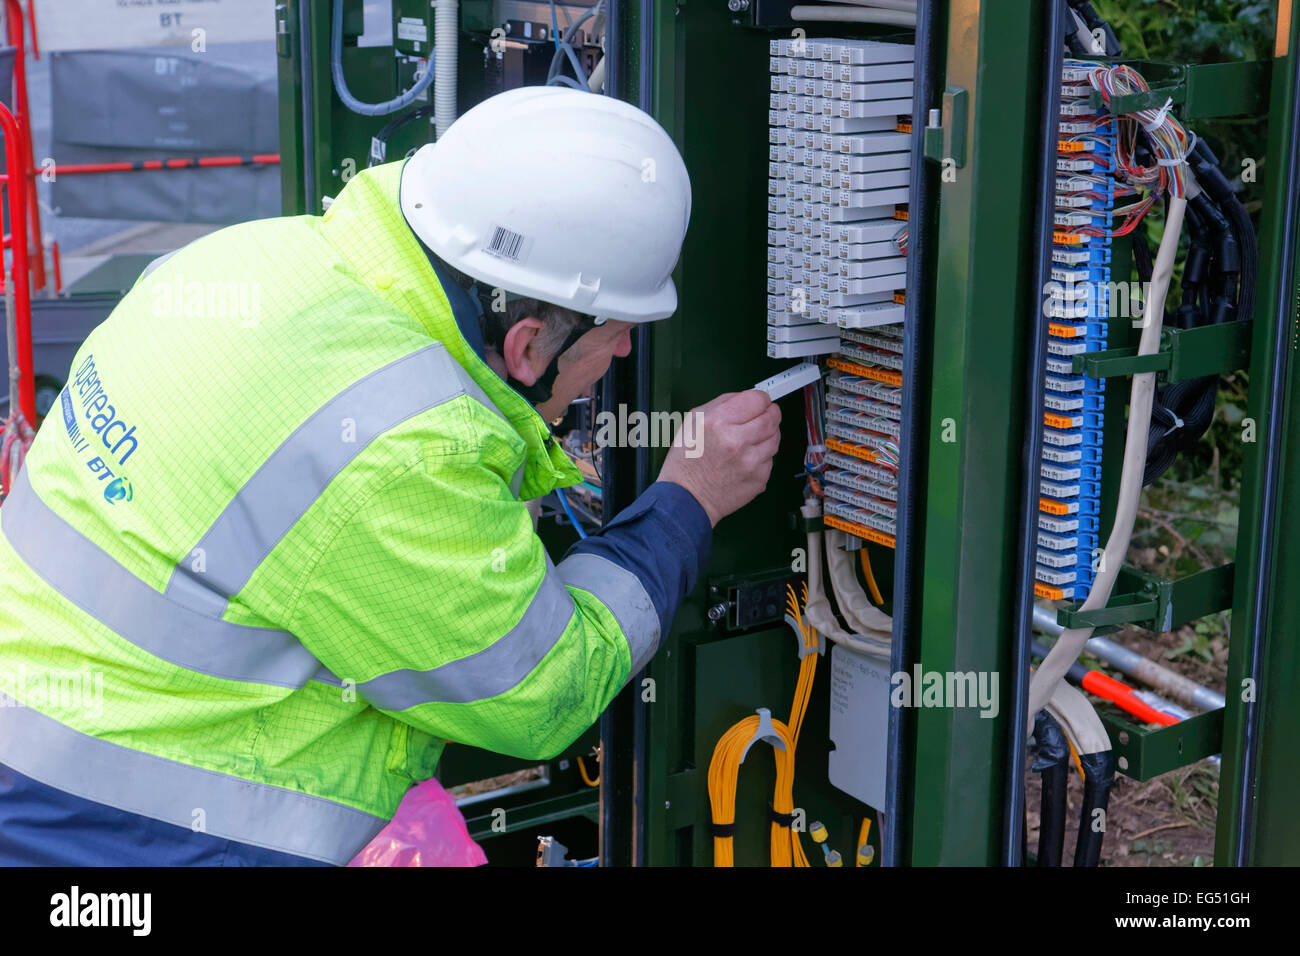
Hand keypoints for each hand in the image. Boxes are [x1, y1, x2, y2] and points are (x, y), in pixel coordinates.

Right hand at [658, 390, 781, 526]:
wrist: (687, 498)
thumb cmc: (687, 462)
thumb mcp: (693, 421)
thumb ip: (722, 403)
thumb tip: (745, 397)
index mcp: (719, 422)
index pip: (757, 399)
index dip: (760, 399)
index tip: (759, 402)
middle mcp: (737, 441)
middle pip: (772, 417)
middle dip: (769, 414)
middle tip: (762, 417)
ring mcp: (750, 462)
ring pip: (775, 438)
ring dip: (767, 436)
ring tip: (749, 441)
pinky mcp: (759, 479)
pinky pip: (770, 460)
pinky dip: (761, 457)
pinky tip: (745, 460)